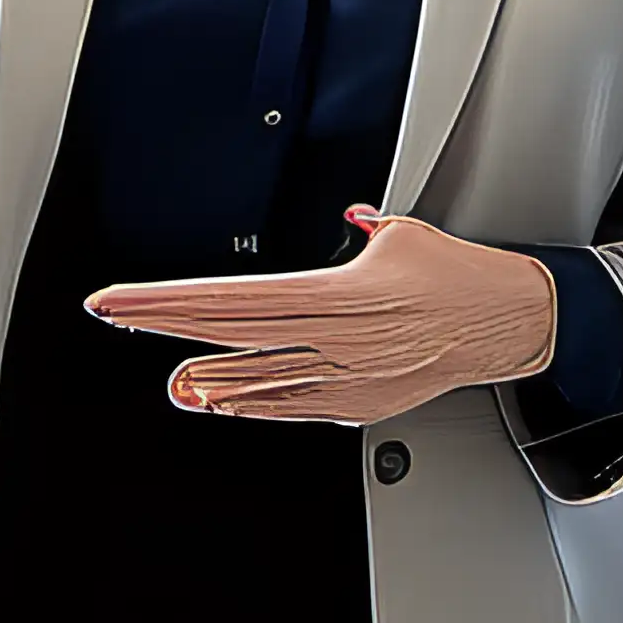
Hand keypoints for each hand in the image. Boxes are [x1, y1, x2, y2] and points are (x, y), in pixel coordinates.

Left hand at [89, 208, 558, 423]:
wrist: (508, 323)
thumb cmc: (458, 275)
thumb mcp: (404, 235)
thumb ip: (365, 227)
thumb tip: (349, 216)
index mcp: (335, 292)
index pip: (231, 297)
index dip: (169, 300)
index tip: (124, 298)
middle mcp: (333, 337)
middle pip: (229, 333)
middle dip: (163, 325)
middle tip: (114, 317)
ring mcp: (345, 376)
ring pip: (257, 379)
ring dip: (208, 378)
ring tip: (171, 380)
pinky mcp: (359, 403)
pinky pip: (293, 406)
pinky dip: (253, 405)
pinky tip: (221, 401)